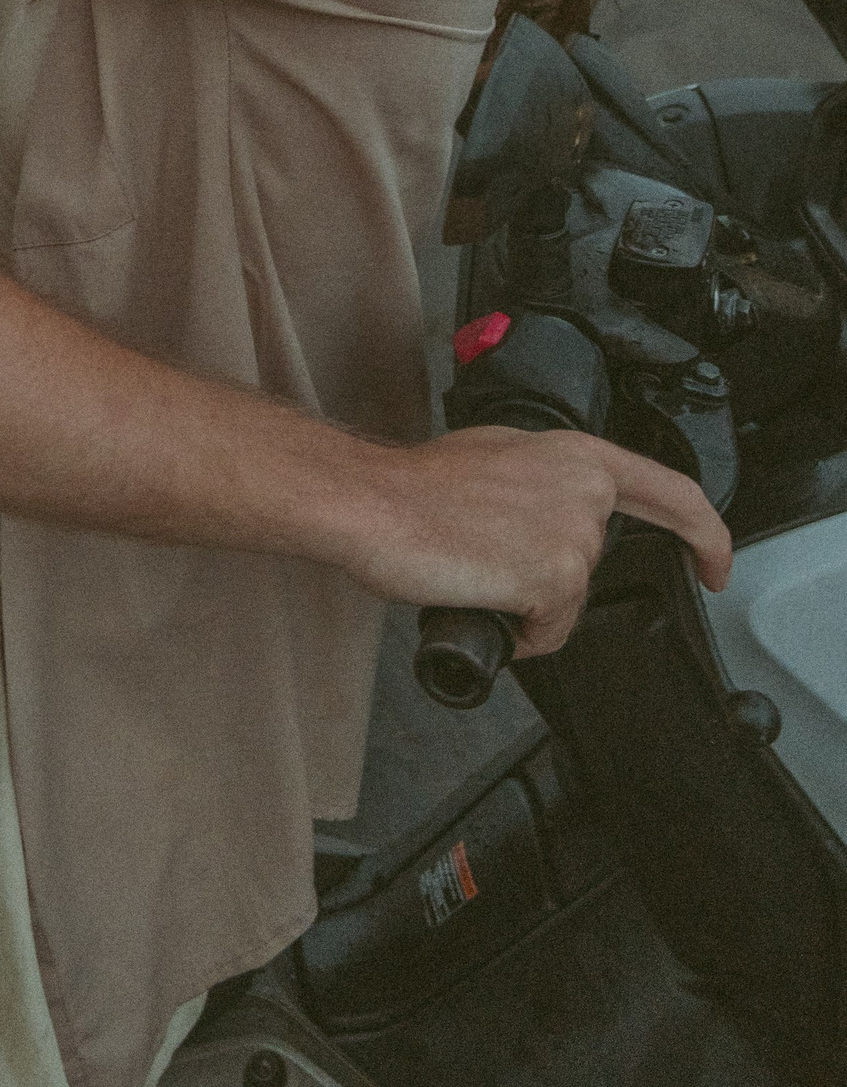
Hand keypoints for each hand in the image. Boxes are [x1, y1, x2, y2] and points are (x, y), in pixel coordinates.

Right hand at [347, 426, 731, 656]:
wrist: (373, 504)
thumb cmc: (414, 487)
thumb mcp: (496, 457)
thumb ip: (542, 479)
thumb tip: (544, 512)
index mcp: (575, 453)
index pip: (671, 491)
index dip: (705, 535)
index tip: (714, 565)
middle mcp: (584, 489)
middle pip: (595, 561)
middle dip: (551, 579)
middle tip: (490, 563)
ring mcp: (572, 536)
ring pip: (568, 600)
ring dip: (526, 603)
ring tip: (474, 571)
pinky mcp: (553, 580)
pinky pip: (547, 633)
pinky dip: (515, 631)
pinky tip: (479, 598)